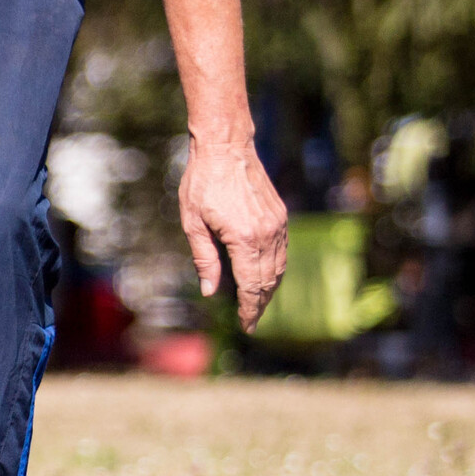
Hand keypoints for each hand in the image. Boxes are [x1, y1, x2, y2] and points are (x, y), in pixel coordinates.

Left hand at [178, 136, 288, 331]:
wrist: (226, 148)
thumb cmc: (202, 183)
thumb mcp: (193, 223)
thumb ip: (204, 259)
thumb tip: (210, 292)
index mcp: (244, 239)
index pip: (252, 286)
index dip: (250, 309)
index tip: (246, 327)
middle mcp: (267, 234)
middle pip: (269, 281)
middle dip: (260, 304)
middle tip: (251, 322)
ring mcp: (278, 225)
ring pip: (279, 268)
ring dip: (269, 289)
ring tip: (256, 304)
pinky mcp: (280, 216)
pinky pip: (282, 252)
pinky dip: (275, 269)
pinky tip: (263, 277)